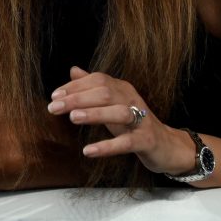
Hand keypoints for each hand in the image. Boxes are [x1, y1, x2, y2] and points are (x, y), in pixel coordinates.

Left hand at [47, 66, 194, 175]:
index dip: (75, 86)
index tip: (54, 96)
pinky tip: (89, 150)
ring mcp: (142, 120)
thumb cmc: (133, 123)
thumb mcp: (112, 103)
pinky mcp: (146, 141)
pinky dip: (107, 146)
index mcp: (122, 88)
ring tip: (73, 118)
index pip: (97, 80)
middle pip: (104, 93)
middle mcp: (132, 99)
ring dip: (94, 114)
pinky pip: (127, 142)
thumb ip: (93, 87)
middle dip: (77, 99)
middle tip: (54, 107)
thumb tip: (73, 70)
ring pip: (118, 112)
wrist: (167, 146)